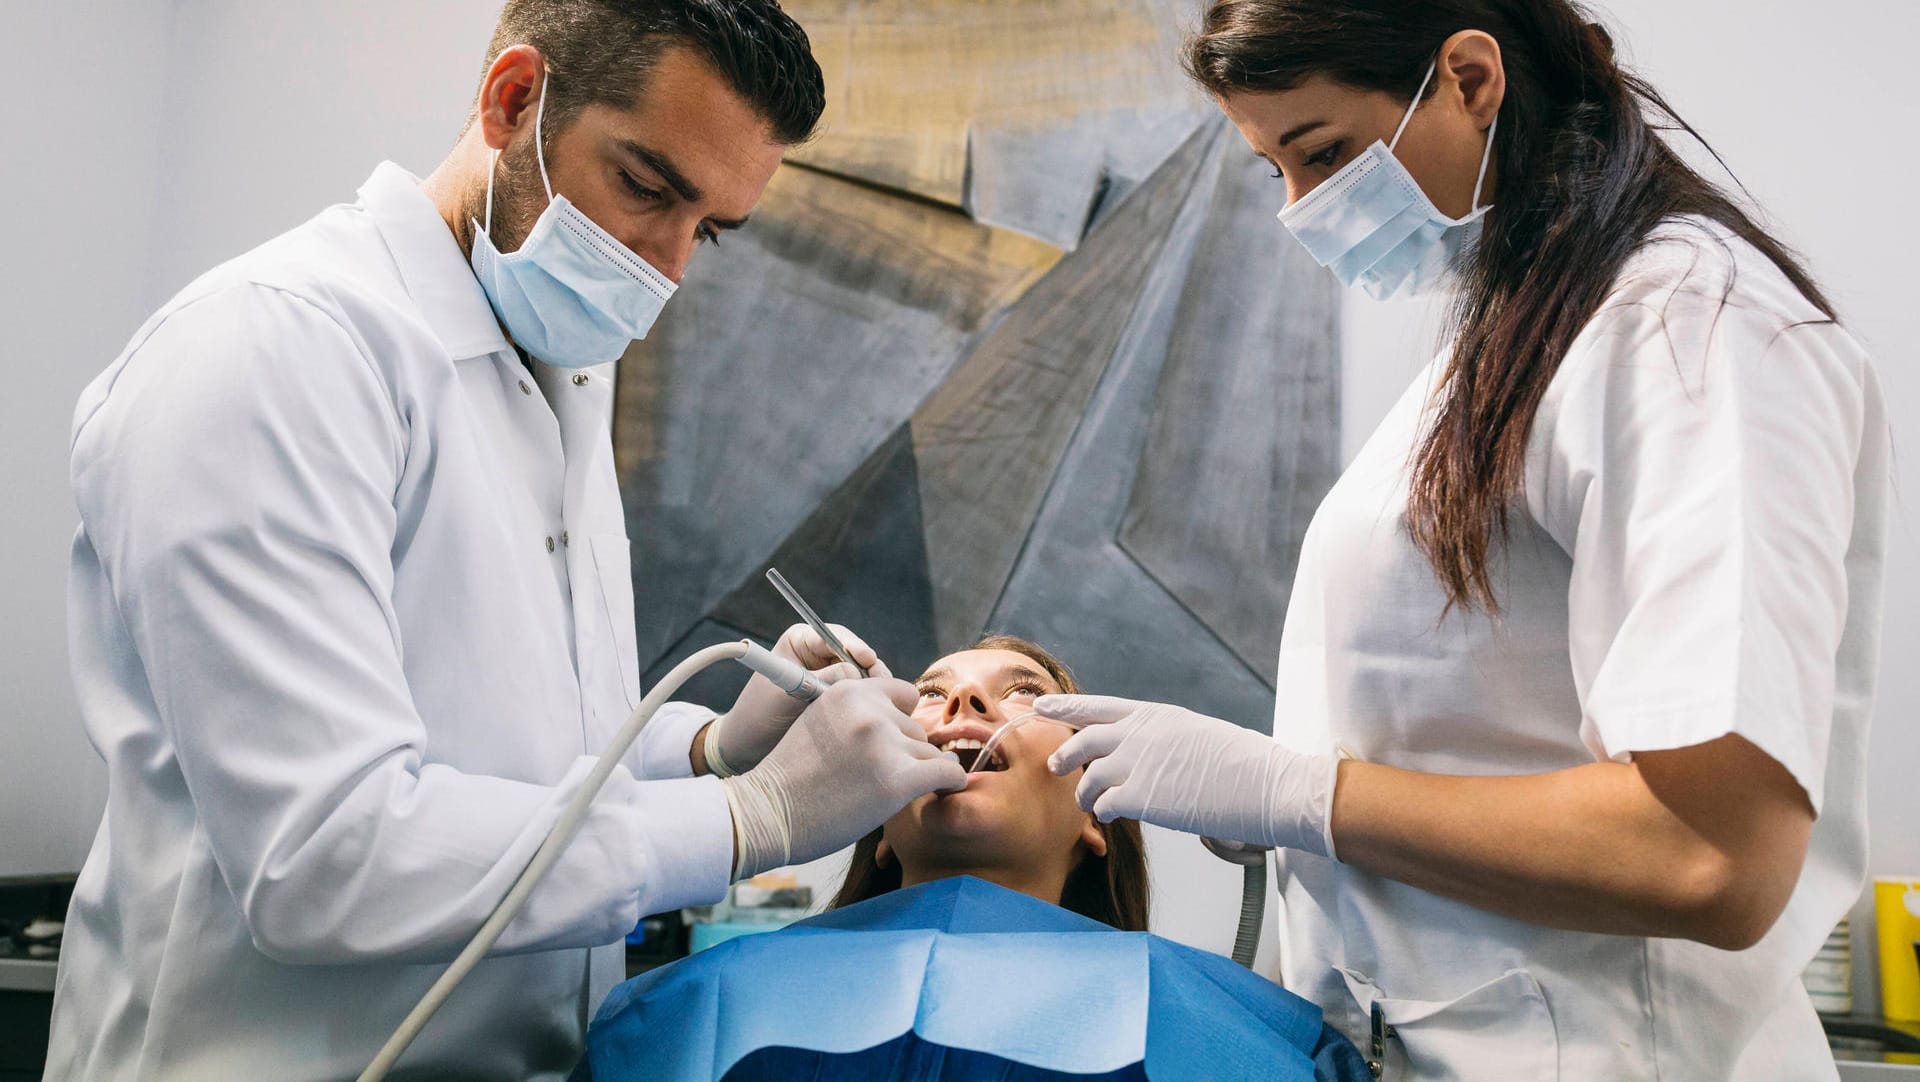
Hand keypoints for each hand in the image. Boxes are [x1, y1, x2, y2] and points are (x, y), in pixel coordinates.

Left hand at [705, 623, 889, 775]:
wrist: (748, 747)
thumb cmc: (759, 715)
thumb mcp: (788, 694)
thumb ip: (821, 681)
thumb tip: (855, 671)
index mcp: (801, 640)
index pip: (834, 637)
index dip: (853, 646)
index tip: (866, 658)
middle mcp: (819, 654)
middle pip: (856, 654)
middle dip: (870, 668)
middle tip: (883, 684)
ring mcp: (831, 676)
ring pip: (862, 675)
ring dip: (873, 687)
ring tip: (884, 699)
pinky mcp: (838, 698)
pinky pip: (860, 695)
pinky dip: (870, 701)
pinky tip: (879, 711)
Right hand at [722, 677, 965, 878]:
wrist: (769, 813)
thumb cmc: (793, 777)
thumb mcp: (820, 723)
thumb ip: (858, 715)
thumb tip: (905, 719)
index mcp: (849, 691)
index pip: (903, 693)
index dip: (900, 719)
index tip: (891, 743)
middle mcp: (871, 710)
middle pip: (915, 728)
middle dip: (904, 751)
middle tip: (876, 778)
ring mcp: (886, 743)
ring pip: (928, 753)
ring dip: (915, 772)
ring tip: (882, 792)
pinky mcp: (899, 778)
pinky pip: (947, 773)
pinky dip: (949, 783)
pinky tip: (944, 790)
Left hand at [1041, 694, 1338, 858]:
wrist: (1267, 784)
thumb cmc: (1244, 764)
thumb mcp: (1198, 735)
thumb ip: (1163, 740)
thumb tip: (1148, 755)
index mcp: (1157, 715)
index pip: (1098, 706)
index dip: (1066, 707)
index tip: (1040, 706)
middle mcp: (1141, 734)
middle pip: (1083, 740)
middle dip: (1064, 755)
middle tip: (1054, 766)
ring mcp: (1140, 764)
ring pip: (1089, 777)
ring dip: (1084, 794)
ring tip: (1086, 805)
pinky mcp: (1143, 797)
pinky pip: (1104, 804)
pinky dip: (1102, 812)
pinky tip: (1108, 816)